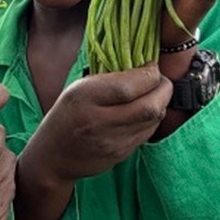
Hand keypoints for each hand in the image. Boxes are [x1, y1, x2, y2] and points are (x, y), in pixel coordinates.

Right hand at [21, 62, 171, 183]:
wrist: (55, 156)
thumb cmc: (67, 114)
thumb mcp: (78, 88)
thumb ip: (108, 77)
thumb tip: (143, 62)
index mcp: (84, 97)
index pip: (128, 86)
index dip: (149, 73)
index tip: (150, 65)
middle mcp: (99, 121)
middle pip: (149, 106)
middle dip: (164, 89)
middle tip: (160, 80)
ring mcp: (113, 142)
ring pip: (154, 120)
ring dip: (161, 103)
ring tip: (153, 94)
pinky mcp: (122, 154)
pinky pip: (148, 132)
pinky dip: (152, 118)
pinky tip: (143, 111)